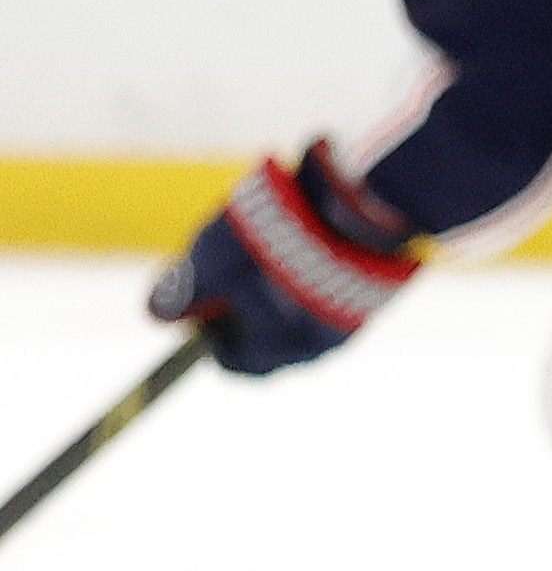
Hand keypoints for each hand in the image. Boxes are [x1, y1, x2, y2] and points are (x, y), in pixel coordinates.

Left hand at [148, 146, 412, 373]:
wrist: (358, 206)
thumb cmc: (275, 240)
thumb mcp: (212, 262)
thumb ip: (182, 292)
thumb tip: (157, 314)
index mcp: (277, 349)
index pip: (235, 364)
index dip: (208, 336)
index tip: (198, 306)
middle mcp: (318, 347)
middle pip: (270, 344)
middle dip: (246, 316)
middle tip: (231, 276)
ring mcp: (352, 322)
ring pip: (303, 321)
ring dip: (280, 298)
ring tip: (269, 255)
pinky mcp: (375, 295)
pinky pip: (333, 300)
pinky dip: (312, 284)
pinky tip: (303, 247)